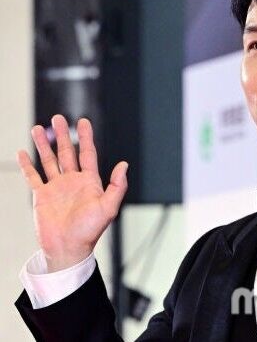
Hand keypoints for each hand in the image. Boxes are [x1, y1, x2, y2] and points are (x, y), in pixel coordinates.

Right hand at [16, 114, 127, 271]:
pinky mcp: (41, 196)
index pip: (87, 153)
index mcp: (90, 182)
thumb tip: (124, 164)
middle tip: (58, 118)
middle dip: (63, 135)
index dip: (86, 137)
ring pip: (49, 160)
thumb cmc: (90, 231)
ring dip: (44, 144)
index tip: (84, 121)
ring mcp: (56, 187)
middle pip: (67, 152)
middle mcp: (73, 181)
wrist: (68, 248)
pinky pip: (33, 176)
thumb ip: (117, 186)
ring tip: (38, 128)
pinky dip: (27, 165)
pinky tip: (22, 153)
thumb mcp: (108, 207)